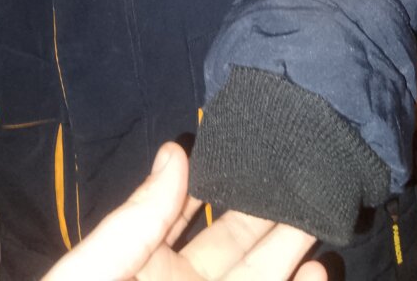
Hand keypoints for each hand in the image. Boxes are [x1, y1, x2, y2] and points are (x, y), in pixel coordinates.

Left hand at [42, 142, 325, 280]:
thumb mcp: (97, 274)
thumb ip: (138, 219)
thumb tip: (176, 148)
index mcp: (148, 266)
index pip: (186, 214)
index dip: (217, 184)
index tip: (251, 151)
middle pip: (235, 244)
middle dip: (268, 213)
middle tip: (302, 178)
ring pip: (260, 278)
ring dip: (291, 254)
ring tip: (319, 220)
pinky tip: (317, 273)